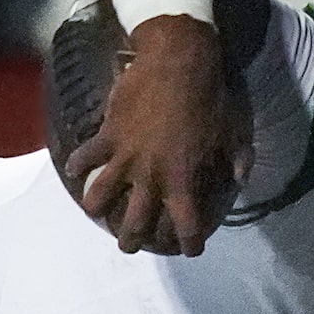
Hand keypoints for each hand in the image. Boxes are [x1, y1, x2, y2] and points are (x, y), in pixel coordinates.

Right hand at [62, 17, 247, 255]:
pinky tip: (74, 170)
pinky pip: (86, 156)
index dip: (188, 244)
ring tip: (96, 210)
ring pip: (100, 195)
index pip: (185, 226)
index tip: (189, 250)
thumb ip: (238, 161)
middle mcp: (151, 177)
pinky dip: (77, 164)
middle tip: (130, 245)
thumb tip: (239, 180)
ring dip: (96, 207)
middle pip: (135, 223)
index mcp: (183, 181)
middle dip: (131, 240)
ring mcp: (126, 157)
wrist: (179, 62)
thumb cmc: (210, 98)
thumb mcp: (234, 133)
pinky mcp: (108, 135)